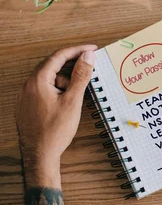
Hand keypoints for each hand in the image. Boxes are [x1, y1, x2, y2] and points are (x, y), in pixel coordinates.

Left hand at [15, 45, 96, 186]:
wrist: (39, 156)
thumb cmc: (55, 130)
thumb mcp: (73, 101)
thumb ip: (81, 76)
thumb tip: (88, 56)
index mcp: (38, 81)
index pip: (58, 56)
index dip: (77, 50)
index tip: (92, 49)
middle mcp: (28, 85)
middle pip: (52, 65)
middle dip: (72, 65)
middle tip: (89, 68)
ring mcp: (26, 96)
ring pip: (48, 78)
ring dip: (64, 80)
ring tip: (76, 95)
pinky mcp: (27, 105)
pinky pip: (44, 89)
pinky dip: (57, 89)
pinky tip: (66, 101)